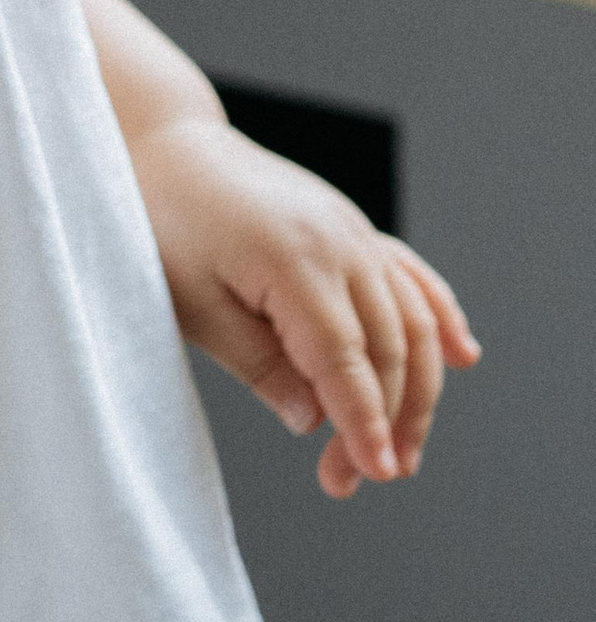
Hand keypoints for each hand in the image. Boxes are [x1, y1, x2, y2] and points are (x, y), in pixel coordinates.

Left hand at [128, 113, 479, 496]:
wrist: (162, 142)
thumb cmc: (159, 219)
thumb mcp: (191, 304)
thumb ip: (257, 364)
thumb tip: (314, 421)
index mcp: (296, 259)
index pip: (346, 360)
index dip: (364, 424)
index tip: (374, 474)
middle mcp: (340, 240)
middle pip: (388, 348)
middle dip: (384, 422)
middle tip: (354, 479)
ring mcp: (351, 228)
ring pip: (412, 319)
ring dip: (415, 389)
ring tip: (400, 449)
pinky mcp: (350, 225)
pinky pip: (409, 275)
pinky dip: (439, 317)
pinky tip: (462, 357)